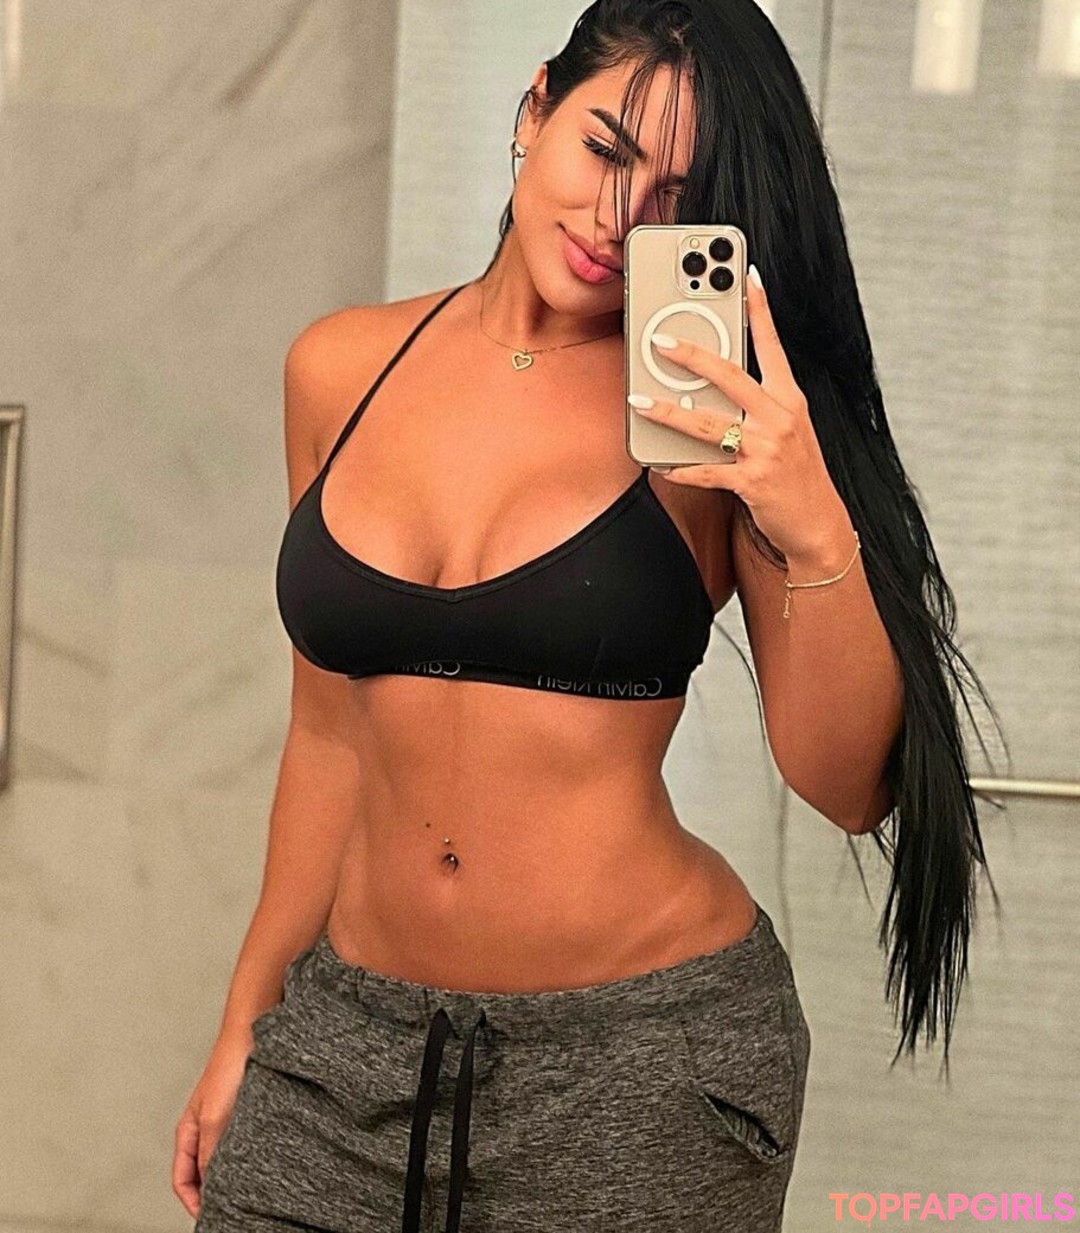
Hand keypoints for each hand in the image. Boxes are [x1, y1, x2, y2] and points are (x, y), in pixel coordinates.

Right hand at [172, 1028, 253, 1218]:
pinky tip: (258, 1164)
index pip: (181, 1180)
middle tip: (230, 1210)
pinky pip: (237, 1144)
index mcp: (187, 1132)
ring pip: (219, 1159)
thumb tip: (211, 1185)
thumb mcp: (215, 1117)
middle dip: (210, 1193)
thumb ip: (210, 1151)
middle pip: (200, 1173)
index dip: (192, 1202)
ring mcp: (221, 1121)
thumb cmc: (229, 1068)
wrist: (250, 1035)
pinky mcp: (240, 1113)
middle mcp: (202, 1130)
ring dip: (228, 1176)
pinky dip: (242, 1158)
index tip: (210, 1217)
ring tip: (245, 1192)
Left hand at [628, 265, 854, 568]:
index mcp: (789, 399)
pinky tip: (659, 464)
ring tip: (640, 402)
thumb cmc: (796, 474)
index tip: (747, 276)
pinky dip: (680, 469)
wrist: (817, 522)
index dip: (760, 310)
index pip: (773, 346)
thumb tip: (711, 389)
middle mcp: (780, 418)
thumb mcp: (787, 430)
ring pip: (708, 424)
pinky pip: (706, 471)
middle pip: (730, 376)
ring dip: (669, 413)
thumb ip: (756, 406)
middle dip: (692, 355)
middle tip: (660, 341)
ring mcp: (766, 450)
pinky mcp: (753, 482)